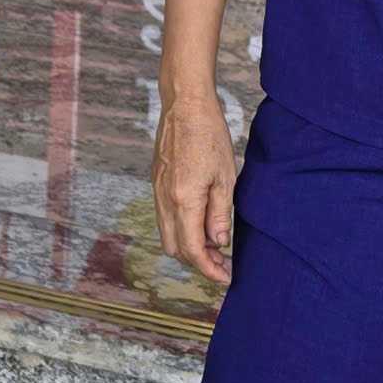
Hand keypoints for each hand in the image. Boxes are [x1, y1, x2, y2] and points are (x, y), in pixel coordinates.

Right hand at [151, 89, 236, 286]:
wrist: (185, 104)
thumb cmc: (209, 135)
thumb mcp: (225, 177)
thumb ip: (219, 214)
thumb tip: (219, 243)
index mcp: (184, 200)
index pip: (192, 250)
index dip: (209, 270)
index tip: (226, 277)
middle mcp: (165, 199)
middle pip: (174, 249)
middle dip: (198, 262)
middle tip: (223, 262)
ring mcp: (157, 190)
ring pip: (166, 234)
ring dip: (188, 246)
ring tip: (214, 243)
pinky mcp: (156, 181)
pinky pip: (164, 217)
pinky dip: (180, 228)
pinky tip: (200, 220)